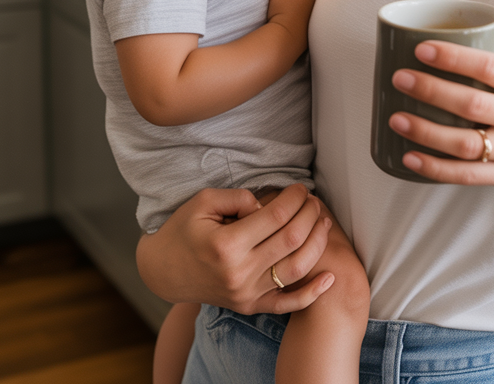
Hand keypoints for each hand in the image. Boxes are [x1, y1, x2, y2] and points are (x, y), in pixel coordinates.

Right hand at [136, 183, 333, 313]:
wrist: (163, 270)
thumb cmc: (184, 230)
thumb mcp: (205, 201)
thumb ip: (239, 198)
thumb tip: (267, 205)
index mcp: (227, 245)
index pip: (276, 217)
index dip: (295, 198)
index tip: (300, 188)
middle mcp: (239, 273)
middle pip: (292, 239)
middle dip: (310, 214)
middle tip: (313, 200)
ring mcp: (246, 293)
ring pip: (297, 268)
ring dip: (318, 242)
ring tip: (323, 221)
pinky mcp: (249, 306)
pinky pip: (286, 304)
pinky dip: (311, 293)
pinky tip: (330, 277)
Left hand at [387, 14, 493, 209]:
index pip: (489, 67)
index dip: (453, 58)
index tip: (421, 48)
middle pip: (471, 105)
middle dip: (430, 91)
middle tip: (399, 77)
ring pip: (465, 144)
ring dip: (426, 132)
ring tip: (395, 118)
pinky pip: (468, 175)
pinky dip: (436, 169)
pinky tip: (409, 158)